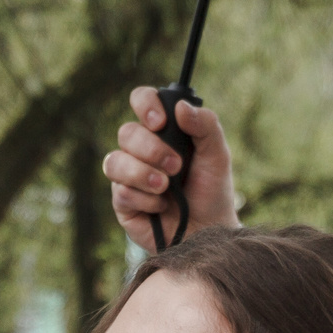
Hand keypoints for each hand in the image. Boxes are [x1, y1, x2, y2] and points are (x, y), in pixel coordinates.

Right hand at [106, 86, 239, 252]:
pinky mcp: (123, 202)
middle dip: (152, 149)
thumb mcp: (217, 156)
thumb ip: (206, 126)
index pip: (142, 100)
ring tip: (166, 187)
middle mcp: (141, 150)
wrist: (209, 232)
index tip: (160, 122)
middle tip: (176, 167)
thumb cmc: (212, 192)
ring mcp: (128, 176)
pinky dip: (144, 199)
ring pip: (115, 161)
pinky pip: (120, 191)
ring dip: (142, 173)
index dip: (145, 104)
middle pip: (127, 133)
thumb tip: (180, 107)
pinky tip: (160, 207)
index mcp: (162, 131)